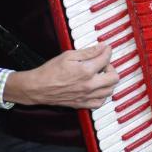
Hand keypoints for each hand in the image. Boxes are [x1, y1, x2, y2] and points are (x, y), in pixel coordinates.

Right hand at [4, 44, 118, 108]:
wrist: (37, 88)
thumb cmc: (50, 71)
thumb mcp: (68, 56)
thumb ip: (88, 52)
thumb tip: (102, 47)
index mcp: (86, 71)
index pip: (106, 59)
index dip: (107, 51)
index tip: (105, 48)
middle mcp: (89, 85)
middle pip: (114, 77)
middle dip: (111, 68)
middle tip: (103, 64)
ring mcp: (87, 96)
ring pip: (110, 90)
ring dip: (108, 81)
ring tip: (99, 75)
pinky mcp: (82, 104)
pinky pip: (100, 102)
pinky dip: (102, 95)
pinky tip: (96, 88)